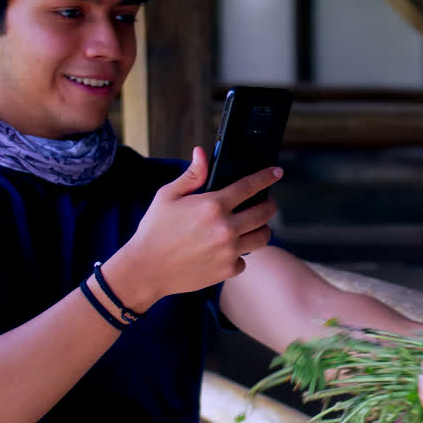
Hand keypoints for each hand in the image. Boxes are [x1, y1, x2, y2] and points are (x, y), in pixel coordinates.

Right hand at [111, 146, 282, 304]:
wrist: (146, 269)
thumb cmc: (154, 230)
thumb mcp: (167, 196)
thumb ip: (191, 175)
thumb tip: (201, 153)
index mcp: (213, 205)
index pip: (250, 186)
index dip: (267, 177)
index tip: (277, 173)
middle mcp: (226, 227)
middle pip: (265, 212)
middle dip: (268, 205)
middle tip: (264, 204)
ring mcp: (230, 250)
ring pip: (263, 237)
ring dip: (261, 229)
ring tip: (251, 226)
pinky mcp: (228, 269)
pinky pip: (246, 259)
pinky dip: (239, 254)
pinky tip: (226, 250)